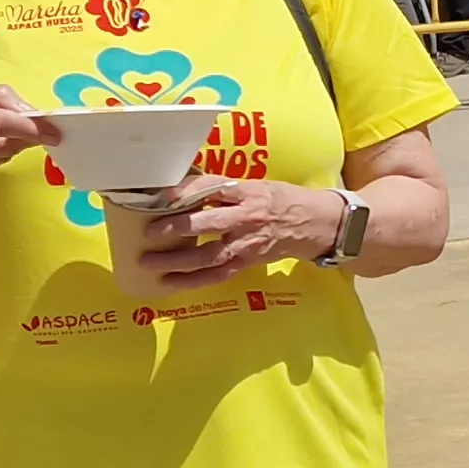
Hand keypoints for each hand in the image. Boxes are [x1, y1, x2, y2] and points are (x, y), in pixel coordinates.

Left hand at [134, 177, 344, 291]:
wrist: (318, 224)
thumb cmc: (283, 200)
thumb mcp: (257, 185)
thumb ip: (224, 188)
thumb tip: (184, 187)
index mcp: (248, 192)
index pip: (212, 188)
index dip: (186, 191)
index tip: (162, 195)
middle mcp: (247, 217)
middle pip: (208, 224)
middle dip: (176, 228)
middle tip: (150, 232)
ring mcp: (248, 243)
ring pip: (209, 255)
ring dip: (178, 261)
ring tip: (150, 263)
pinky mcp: (249, 261)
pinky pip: (218, 274)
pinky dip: (193, 281)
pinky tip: (171, 282)